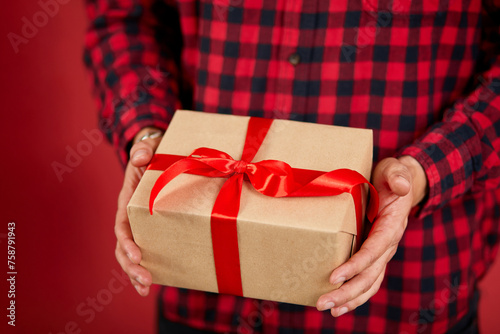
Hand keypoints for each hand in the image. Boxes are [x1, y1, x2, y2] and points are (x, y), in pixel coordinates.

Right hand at [115, 127, 162, 295]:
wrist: (160, 155)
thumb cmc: (155, 151)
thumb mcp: (151, 146)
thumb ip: (144, 149)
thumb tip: (139, 158)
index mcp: (128, 199)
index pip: (122, 224)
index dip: (127, 241)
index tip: (138, 254)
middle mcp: (130, 215)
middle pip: (123, 245)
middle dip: (131, 265)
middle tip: (145, 280)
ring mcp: (139, 225)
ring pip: (130, 253)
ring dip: (135, 272)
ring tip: (146, 288)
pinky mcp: (151, 229)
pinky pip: (146, 251)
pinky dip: (145, 269)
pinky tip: (152, 285)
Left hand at [316, 156, 427, 315]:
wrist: (400, 184)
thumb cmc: (392, 176)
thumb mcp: (395, 169)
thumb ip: (398, 175)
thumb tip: (400, 186)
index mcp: (392, 225)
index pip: (375, 249)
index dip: (356, 265)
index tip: (335, 276)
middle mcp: (389, 244)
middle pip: (370, 274)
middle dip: (347, 291)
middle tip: (323, 302)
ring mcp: (382, 252)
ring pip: (369, 282)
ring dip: (349, 298)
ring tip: (329, 308)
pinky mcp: (375, 256)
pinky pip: (368, 280)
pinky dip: (355, 295)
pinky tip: (339, 305)